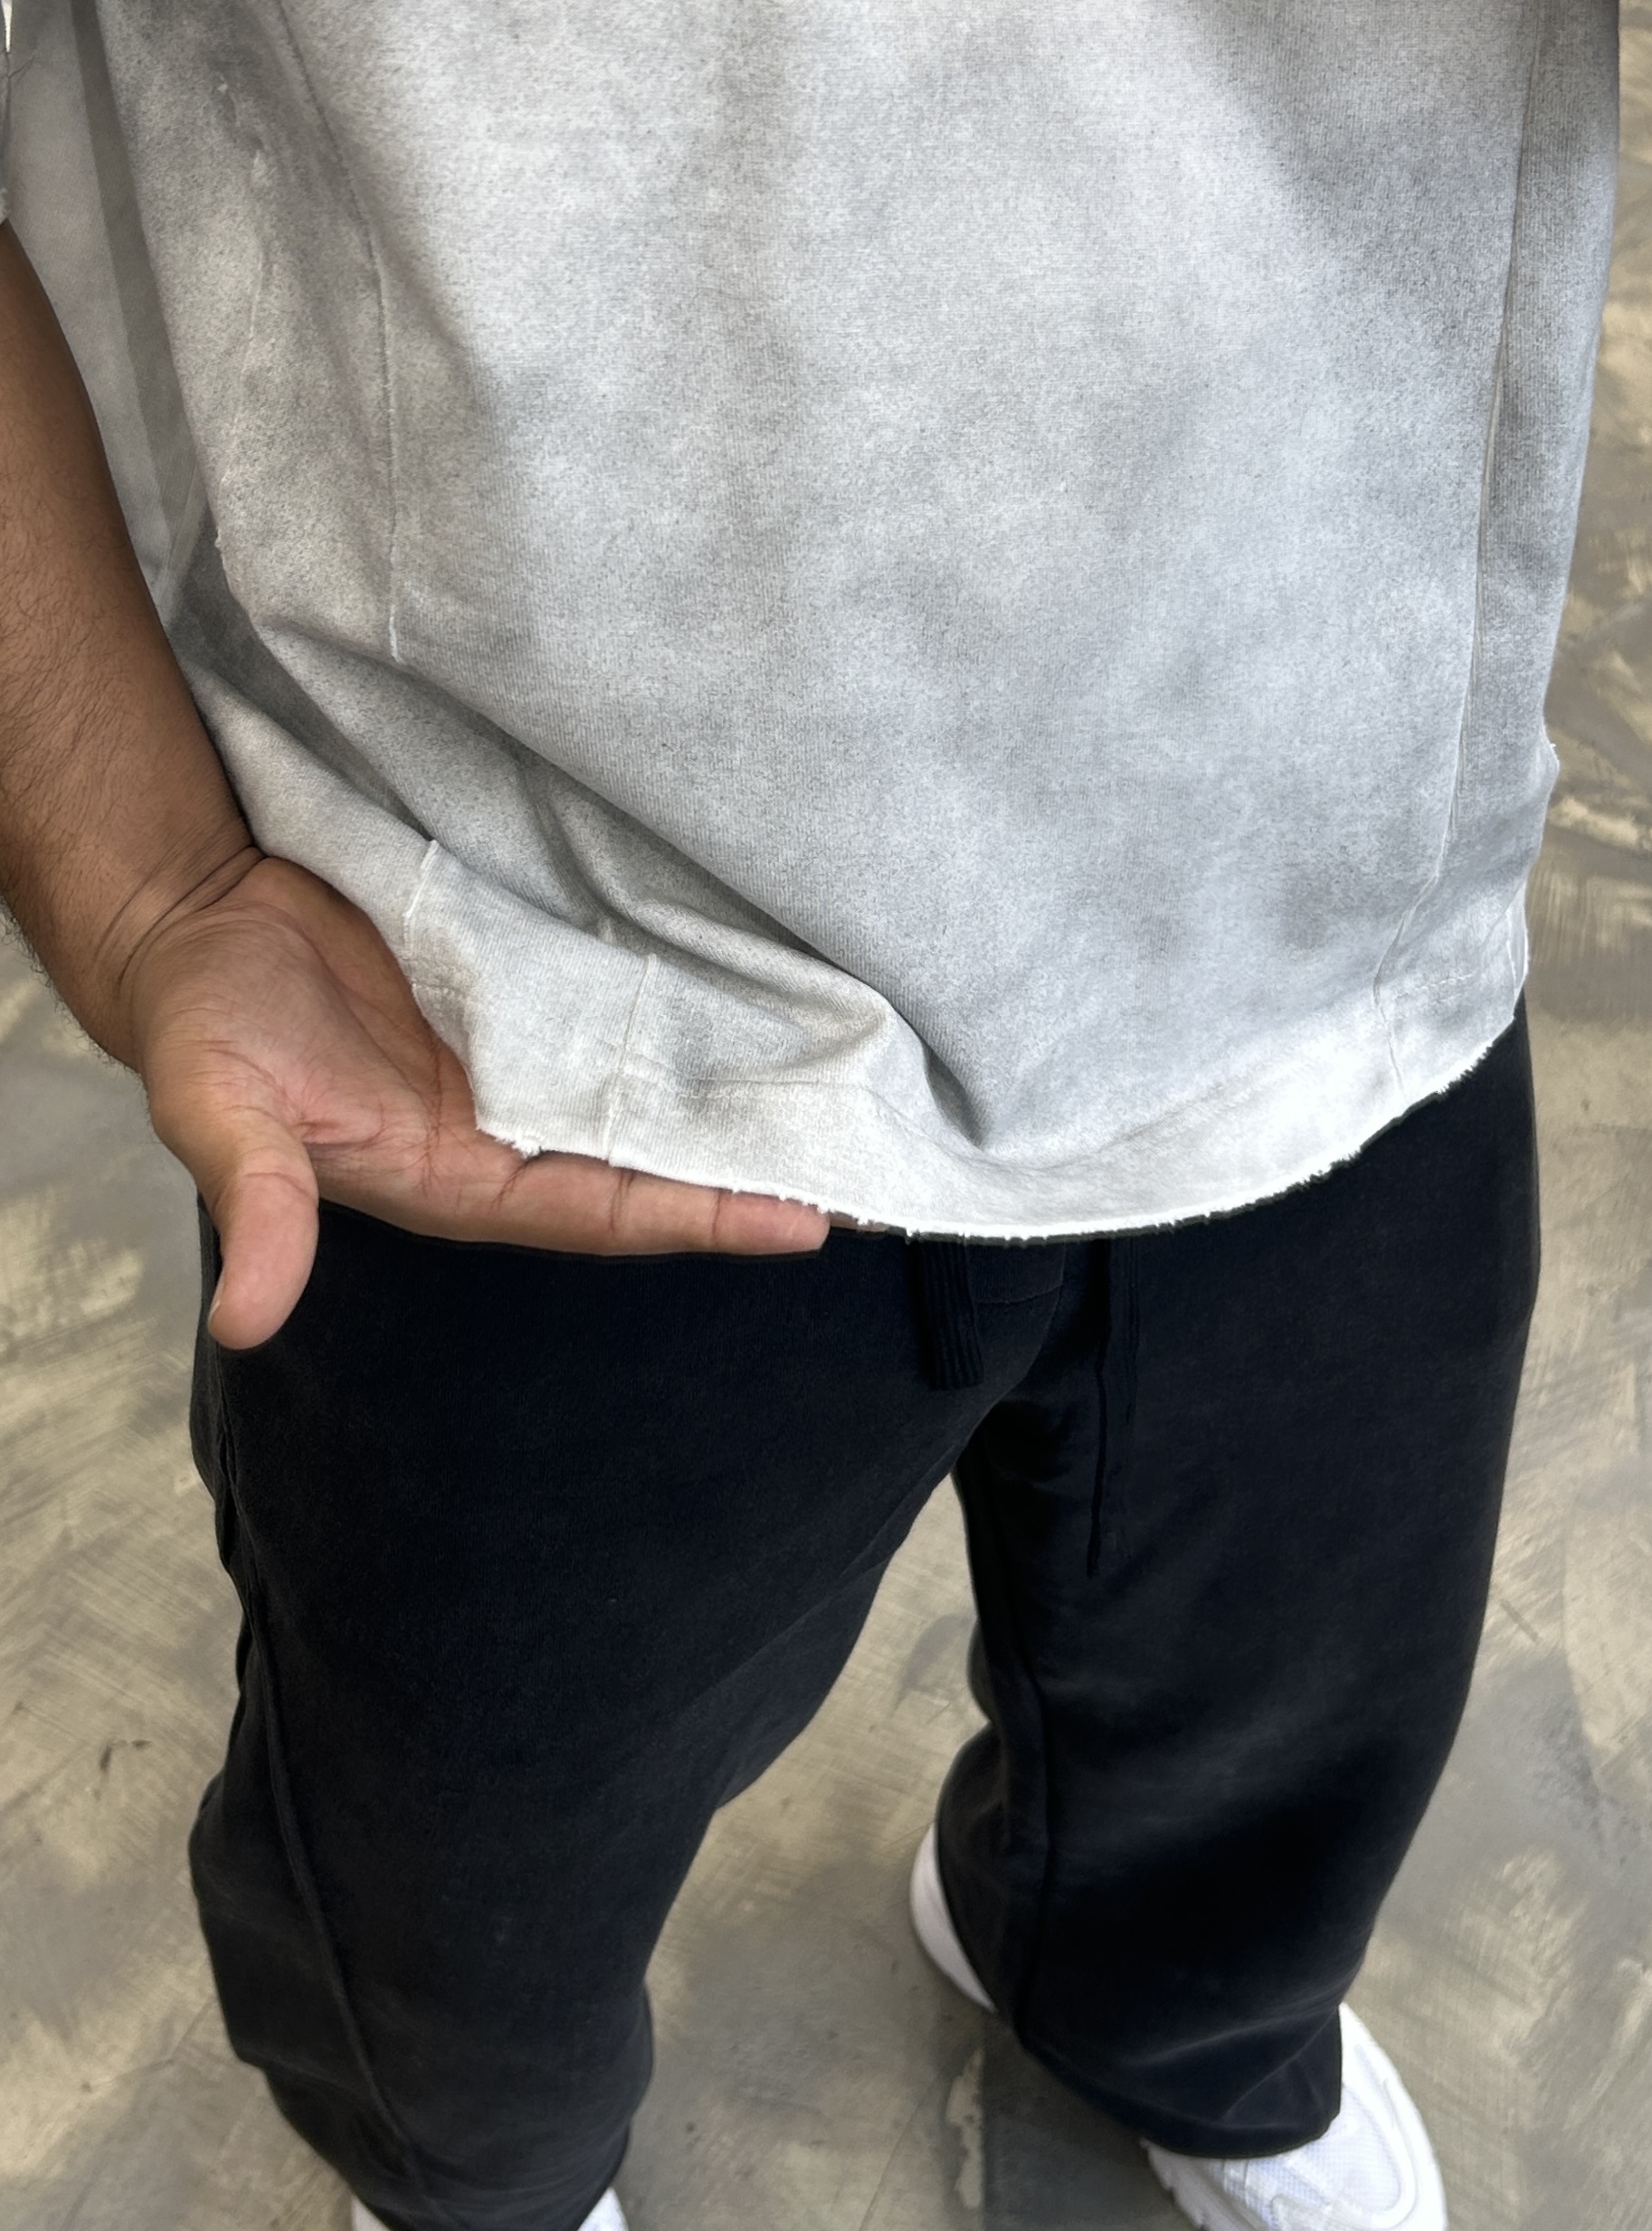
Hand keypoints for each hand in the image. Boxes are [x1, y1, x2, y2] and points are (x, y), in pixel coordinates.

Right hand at [121, 854, 828, 1349]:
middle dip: (755, 1165)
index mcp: (459, 1176)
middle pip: (656, 1159)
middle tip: (879, 1158)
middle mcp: (508, 1126)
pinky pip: (629, 1005)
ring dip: (740, 1091)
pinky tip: (768, 992)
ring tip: (854, 1083)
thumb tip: (250, 1315)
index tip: (806, 1222)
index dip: (702, 1218)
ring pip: (655, 1086)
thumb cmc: (203, 1024)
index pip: (605, 1211)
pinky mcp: (522, 976)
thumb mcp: (219, 1110)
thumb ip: (257, 1205)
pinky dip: (694, 1010)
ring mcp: (522, 1051)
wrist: (193, 915)